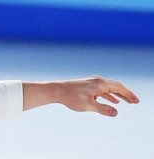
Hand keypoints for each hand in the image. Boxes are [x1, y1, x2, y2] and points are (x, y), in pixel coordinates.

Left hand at [25, 76, 139, 116]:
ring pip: (109, 88)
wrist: (56, 91)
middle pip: (116, 87)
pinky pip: (102, 90)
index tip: (136, 101)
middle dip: (126, 94)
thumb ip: (102, 109)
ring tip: (127, 102)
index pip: (119, 87)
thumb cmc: (71, 97)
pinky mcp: (87, 86)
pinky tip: (113, 102)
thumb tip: (116, 112)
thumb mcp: (88, 105)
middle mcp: (97, 81)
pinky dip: (109, 95)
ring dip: (119, 95)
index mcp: (99, 83)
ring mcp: (92, 83)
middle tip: (135, 102)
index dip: (129, 94)